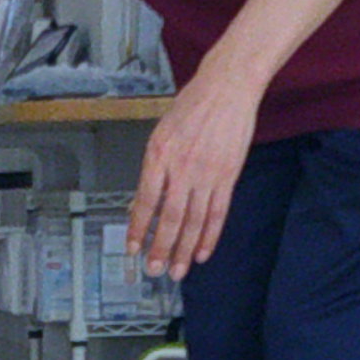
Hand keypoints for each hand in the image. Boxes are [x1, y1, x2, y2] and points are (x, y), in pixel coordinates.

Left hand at [126, 72, 262, 281]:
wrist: (227, 88)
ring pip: (193, 221)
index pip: (145, 201)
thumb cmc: (192, 107)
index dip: (138, 228)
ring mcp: (206, 173)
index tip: (132, 248)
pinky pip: (217, 213)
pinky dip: (209, 236)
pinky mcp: (227, 176)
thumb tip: (143, 202)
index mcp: (159, 155)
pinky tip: (202, 252)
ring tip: (177, 271)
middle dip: (161, 249)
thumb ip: (153, 169)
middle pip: (169, 218)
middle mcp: (181, 167)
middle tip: (154, 270)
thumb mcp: (161, 134)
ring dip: (184, 250)